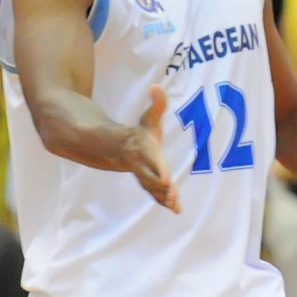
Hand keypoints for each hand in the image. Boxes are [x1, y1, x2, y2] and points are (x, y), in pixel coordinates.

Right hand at [126, 85, 180, 213]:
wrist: (119, 149)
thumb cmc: (140, 133)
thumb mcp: (148, 118)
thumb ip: (157, 104)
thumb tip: (157, 86)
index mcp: (143, 149)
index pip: (150, 159)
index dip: (157, 168)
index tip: (165, 177)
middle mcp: (141, 165)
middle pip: (150, 177)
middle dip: (160, 186)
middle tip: (172, 193)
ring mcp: (142, 176)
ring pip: (152, 188)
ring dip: (163, 197)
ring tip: (175, 204)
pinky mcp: (146, 183)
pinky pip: (154, 194)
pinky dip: (163, 202)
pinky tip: (177, 209)